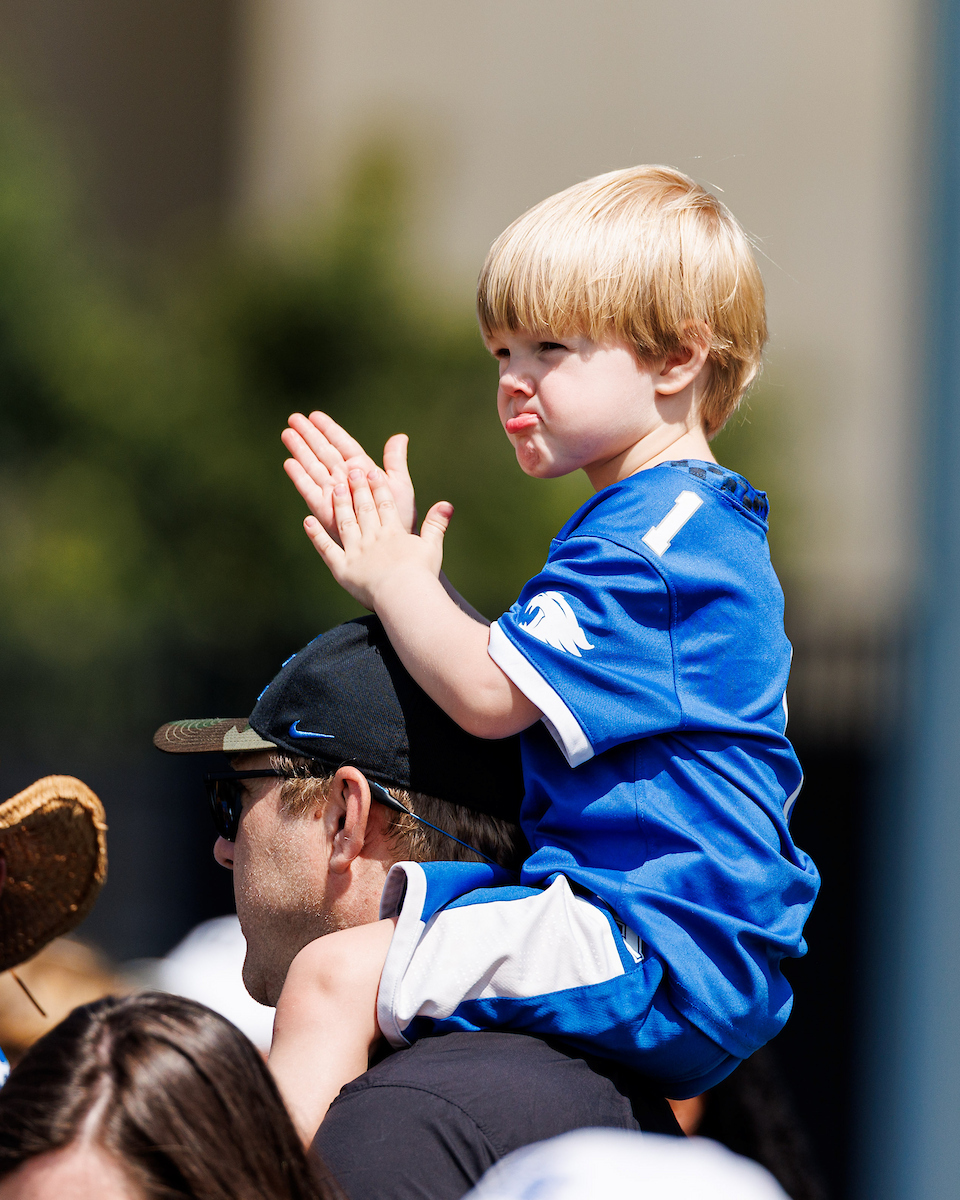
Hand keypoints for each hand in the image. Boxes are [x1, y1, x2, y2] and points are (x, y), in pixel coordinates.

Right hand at [282, 411, 416, 546]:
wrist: (393, 548)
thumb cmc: (401, 519)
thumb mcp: (400, 485)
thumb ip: (395, 461)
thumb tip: (400, 436)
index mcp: (363, 471)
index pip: (342, 444)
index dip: (329, 430)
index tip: (315, 416)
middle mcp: (345, 480)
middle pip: (323, 452)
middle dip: (309, 436)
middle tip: (293, 418)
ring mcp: (334, 494)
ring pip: (314, 466)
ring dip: (300, 450)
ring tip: (287, 433)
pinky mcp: (325, 510)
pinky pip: (310, 490)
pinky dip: (300, 477)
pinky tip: (289, 462)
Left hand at [305, 465, 452, 610]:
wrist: (404, 595)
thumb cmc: (421, 575)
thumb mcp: (432, 547)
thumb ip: (436, 524)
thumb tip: (447, 504)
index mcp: (394, 533)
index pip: (385, 504)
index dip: (378, 487)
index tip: (372, 471)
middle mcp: (372, 537)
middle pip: (364, 508)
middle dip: (357, 488)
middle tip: (350, 471)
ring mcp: (356, 551)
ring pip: (345, 522)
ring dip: (339, 505)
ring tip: (334, 488)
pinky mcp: (342, 568)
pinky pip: (326, 549)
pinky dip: (316, 535)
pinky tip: (307, 521)